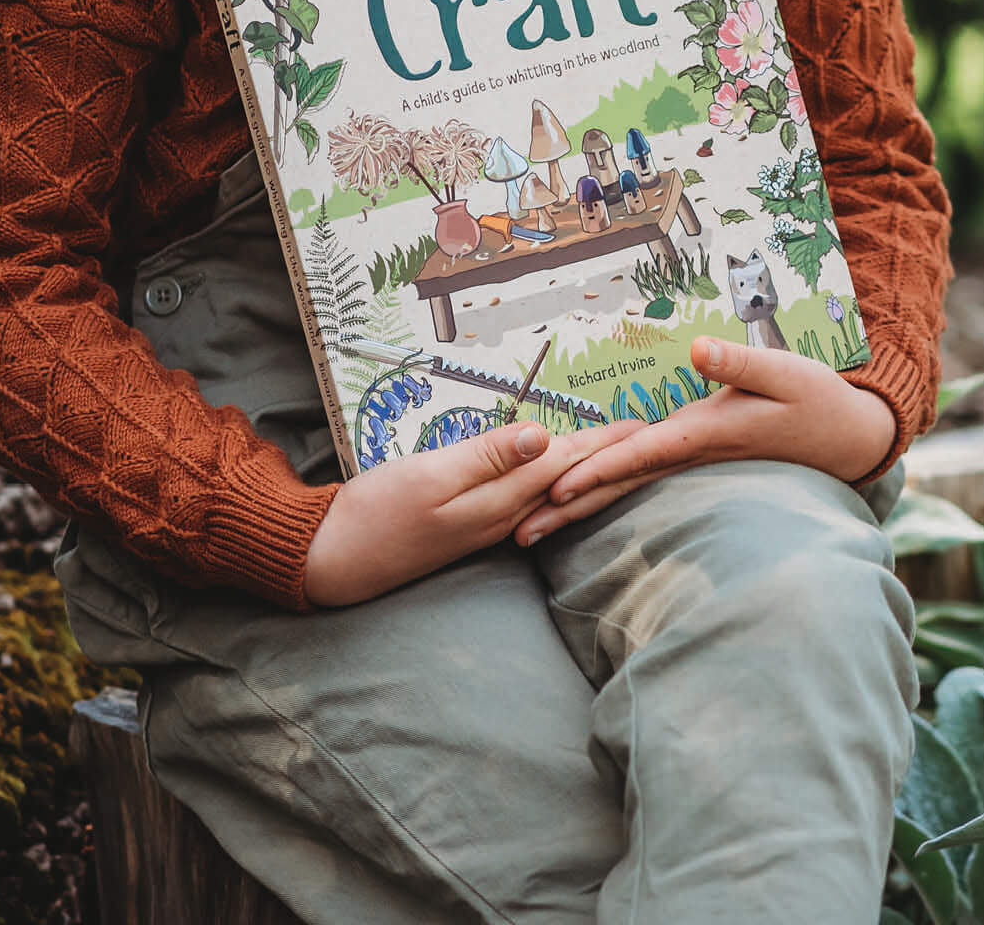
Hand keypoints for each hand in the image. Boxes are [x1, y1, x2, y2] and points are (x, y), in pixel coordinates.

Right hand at [303, 415, 647, 605]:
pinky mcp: (471, 525)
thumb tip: (545, 435)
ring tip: (616, 453)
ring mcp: (488, 525)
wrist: (335, 559)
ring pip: (551, 492)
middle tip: (648, 435)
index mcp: (498, 500)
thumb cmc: (376, 513)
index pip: (565, 463)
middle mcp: (503, 517)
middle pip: (567, 479)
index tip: (644, 425)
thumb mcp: (430, 477)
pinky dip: (552, 482)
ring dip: (585, 470)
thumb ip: (486, 457)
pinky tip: (559, 478)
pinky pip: (527, 501)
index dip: (605, 442)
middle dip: (607, 457)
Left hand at [510, 335, 896, 546]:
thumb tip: (697, 349)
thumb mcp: (784, 371)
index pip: (642, 454)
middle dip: (569, 506)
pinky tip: (578, 500)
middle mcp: (692, 453)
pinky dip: (606, 487)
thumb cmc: (817, 398)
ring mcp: (693, 461)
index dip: (599, 470)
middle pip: (620, 482)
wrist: (850, 436)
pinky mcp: (697, 457)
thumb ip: (739, 360)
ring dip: (579, 507)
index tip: (555, 489)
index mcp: (707, 433)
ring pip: (626, 486)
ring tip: (529, 529)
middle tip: (514, 531)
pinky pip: (642, 477)